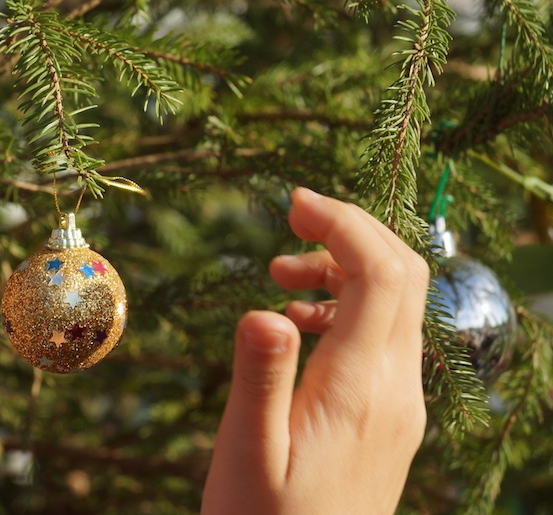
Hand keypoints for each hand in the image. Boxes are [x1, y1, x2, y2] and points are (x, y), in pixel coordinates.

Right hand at [202, 188, 427, 514]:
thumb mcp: (248, 452)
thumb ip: (260, 377)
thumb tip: (267, 307)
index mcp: (359, 388)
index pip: (378, 273)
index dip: (343, 223)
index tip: (293, 202)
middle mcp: (395, 389)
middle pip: (404, 274)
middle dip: (353, 229)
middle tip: (292, 217)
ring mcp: (400, 403)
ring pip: (398, 303)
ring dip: (347, 267)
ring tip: (279, 272)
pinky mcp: (391, 416)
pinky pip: (385, 337)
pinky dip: (348, 306)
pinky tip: (296, 321)